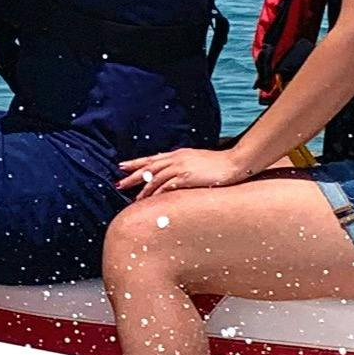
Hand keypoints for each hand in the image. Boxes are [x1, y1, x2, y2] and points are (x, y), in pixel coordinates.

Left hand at [118, 146, 253, 197]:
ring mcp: (181, 167)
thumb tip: (174, 174)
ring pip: (156, 178)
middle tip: (119, 183)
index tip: (123, 166)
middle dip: (132, 176)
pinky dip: (157, 193)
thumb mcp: (197, 161)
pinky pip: (167, 186)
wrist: (234, 163)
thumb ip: (183, 166)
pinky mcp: (187, 177)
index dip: (136, 163)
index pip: (152, 158)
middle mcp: (176, 158)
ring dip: (144, 189)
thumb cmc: (218, 164)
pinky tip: (150, 200)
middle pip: (149, 167)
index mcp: (178, 154)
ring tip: (135, 199)